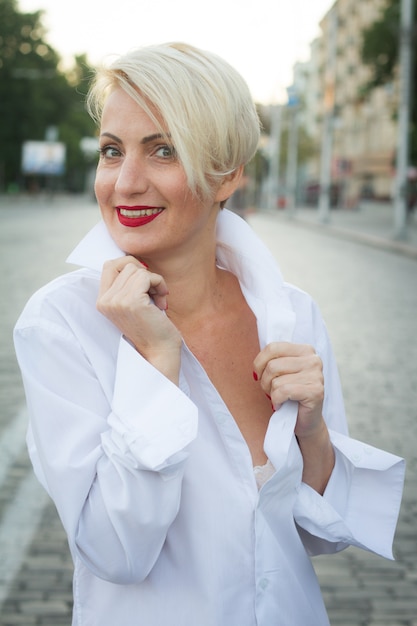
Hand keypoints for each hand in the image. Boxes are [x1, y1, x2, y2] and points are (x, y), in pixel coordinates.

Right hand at [97, 256, 181, 381]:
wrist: (159, 353)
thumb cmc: (151, 328)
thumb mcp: (132, 303)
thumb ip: (127, 285)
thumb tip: (136, 260)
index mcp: (102, 301)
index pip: (109, 265)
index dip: (130, 265)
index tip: (144, 281)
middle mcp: (105, 301)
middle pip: (126, 265)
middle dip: (145, 275)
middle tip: (154, 294)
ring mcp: (117, 301)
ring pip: (138, 269)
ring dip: (154, 282)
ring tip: (157, 302)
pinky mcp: (132, 302)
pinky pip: (147, 276)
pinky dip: (159, 284)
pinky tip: (161, 303)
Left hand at [253, 342, 323, 437]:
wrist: (305, 422)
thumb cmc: (290, 396)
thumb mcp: (281, 372)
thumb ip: (273, 360)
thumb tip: (255, 357)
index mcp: (305, 350)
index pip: (273, 348)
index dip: (259, 363)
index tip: (259, 375)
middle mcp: (313, 360)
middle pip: (272, 365)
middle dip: (265, 382)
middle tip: (270, 392)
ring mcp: (316, 375)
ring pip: (276, 380)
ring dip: (271, 393)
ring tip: (278, 399)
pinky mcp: (315, 391)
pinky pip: (283, 391)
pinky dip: (277, 401)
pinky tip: (281, 405)